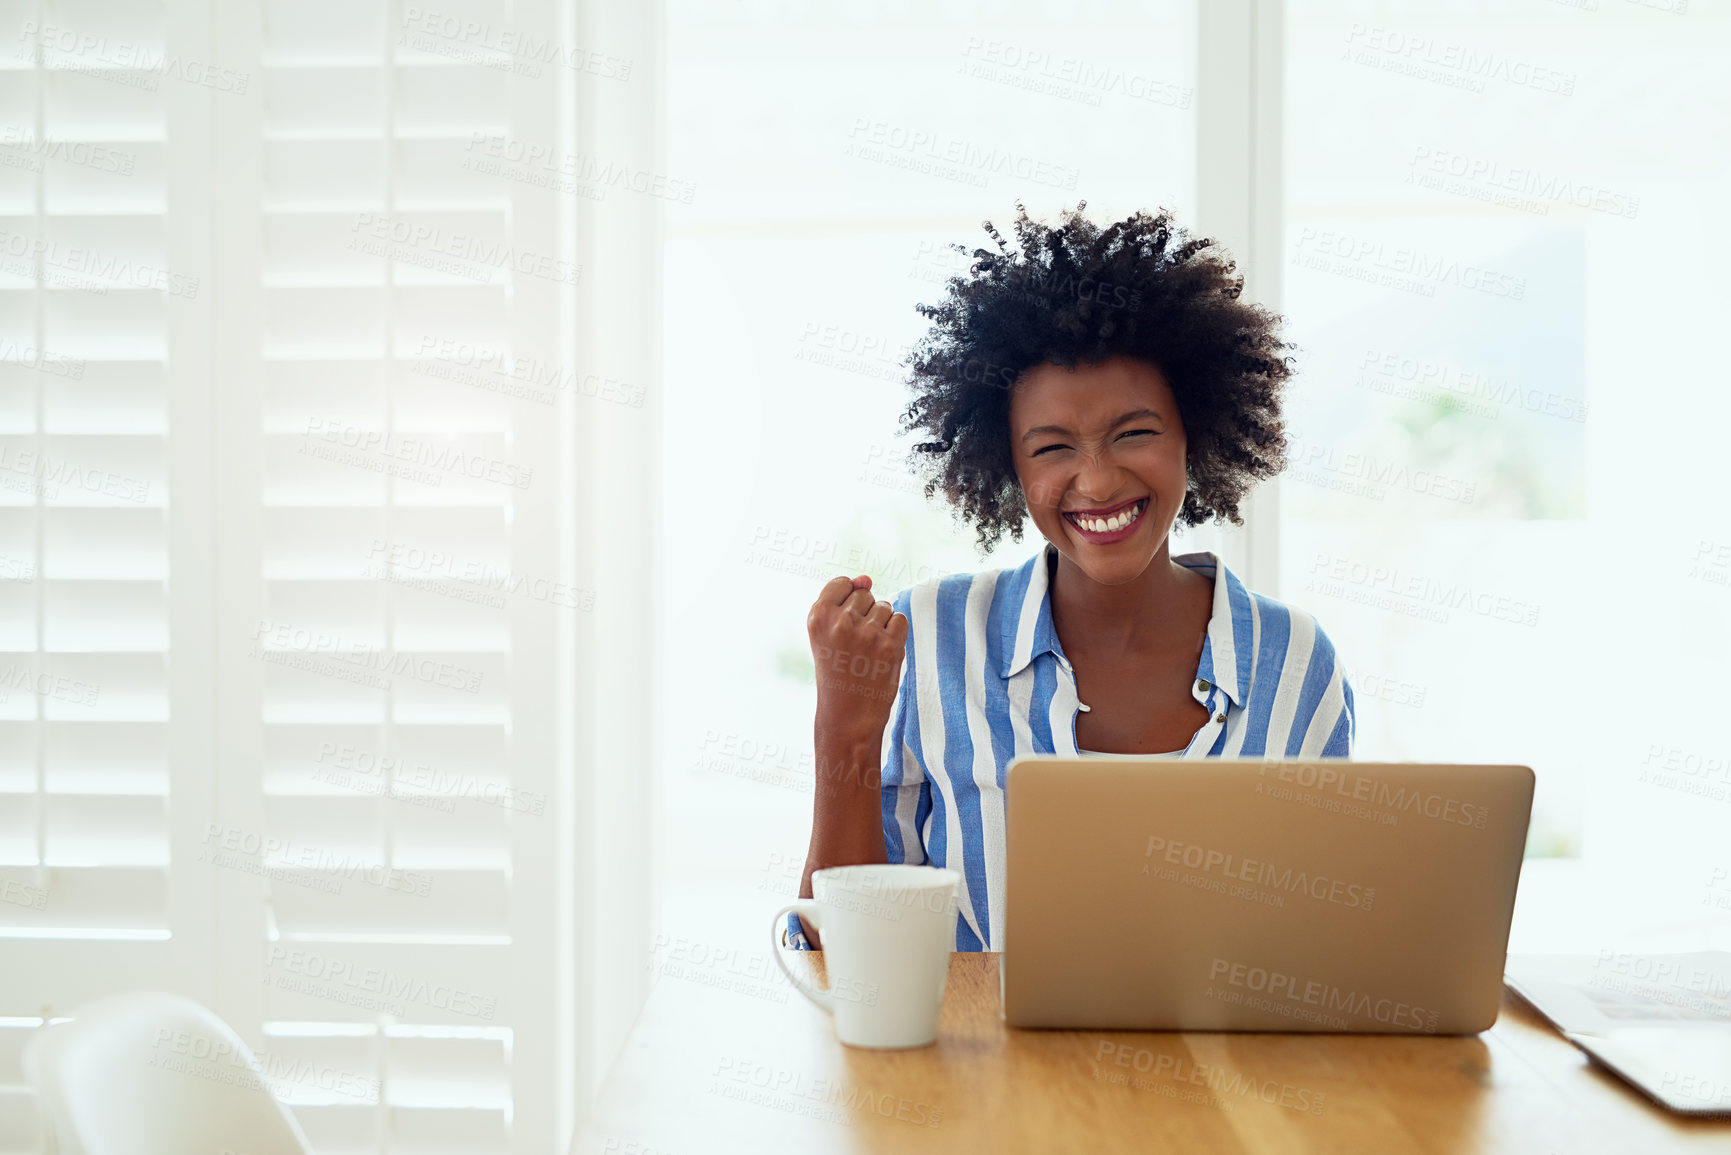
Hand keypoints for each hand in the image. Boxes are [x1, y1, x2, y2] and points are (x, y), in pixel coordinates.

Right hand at [806, 575, 908, 746]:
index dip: (846, 603)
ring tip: (867, 652)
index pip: (842, 583)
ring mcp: (867, 633)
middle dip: (864, 614)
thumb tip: (867, 578)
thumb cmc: (837, 672)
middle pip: (865, 594)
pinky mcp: (891, 645)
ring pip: (884, 606)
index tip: (841, 628)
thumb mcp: (828, 633)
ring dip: (881, 625)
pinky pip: (900, 619)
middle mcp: (840, 622)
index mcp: (817, 616)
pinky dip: (896, 634)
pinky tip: (882, 654)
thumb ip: (843, 600)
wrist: (847, 716)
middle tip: (854, 646)